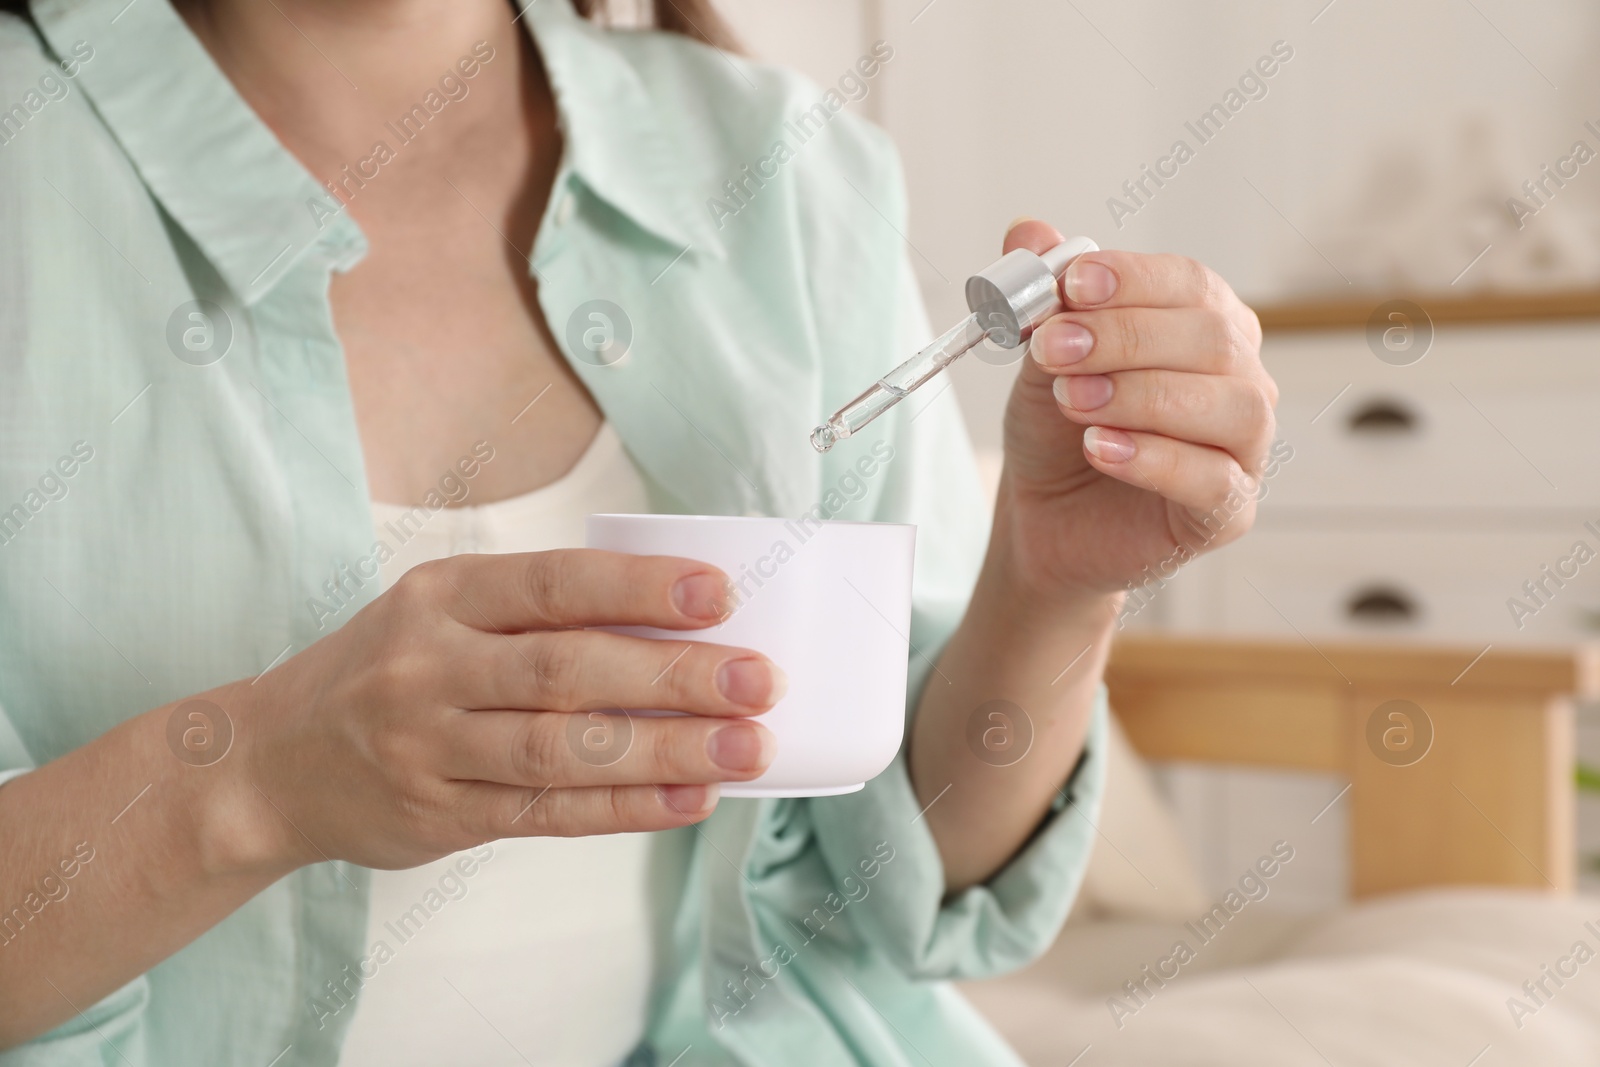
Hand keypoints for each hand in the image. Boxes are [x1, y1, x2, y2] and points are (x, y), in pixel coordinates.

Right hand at [222, 550, 783, 873]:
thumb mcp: (441, 613)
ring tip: (746, 748)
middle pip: (567, 670)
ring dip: (664, 751)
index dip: (638, 587)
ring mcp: (430, 747)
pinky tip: (691, 798)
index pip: (552, 583)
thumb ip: (538, 617)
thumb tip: (682, 626)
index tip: (719, 593)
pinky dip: (626, 809)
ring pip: (561, 751)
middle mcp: (430, 667)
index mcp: (441, 595)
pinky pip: (547, 814)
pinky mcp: (440, 816)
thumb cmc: (388, 670)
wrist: (270, 762)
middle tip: (760, 681)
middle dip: (673, 676)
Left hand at [991, 220, 1276, 606]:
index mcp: (1204, 323)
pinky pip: (1214, 479)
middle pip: (1211, 337)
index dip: (1133, 279)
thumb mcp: (1040, 357)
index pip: (1190, 283)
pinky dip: (1155, 459)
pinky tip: (1101, 449)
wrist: (1044, 515)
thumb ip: (1042, 297)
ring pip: (1229, 404)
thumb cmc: (1058, 429)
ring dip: (1142, 395)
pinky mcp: (1229, 510)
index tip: (1071, 286)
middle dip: (1125, 338)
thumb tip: (1028, 232)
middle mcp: (1239, 376)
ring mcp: (1244, 445)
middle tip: (1054, 349)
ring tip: (1074, 402)